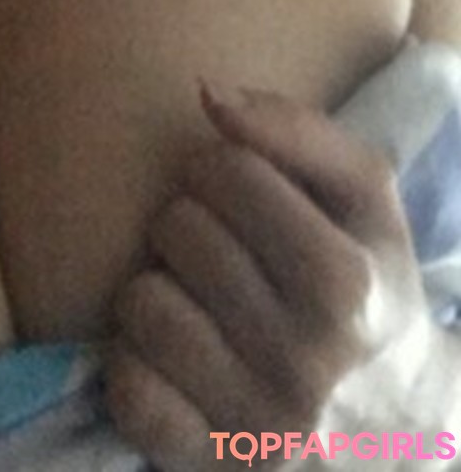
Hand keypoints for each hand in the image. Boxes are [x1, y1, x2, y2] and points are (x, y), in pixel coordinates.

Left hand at [102, 80, 431, 471]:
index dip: (222, 170)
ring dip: (161, 289)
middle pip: (176, 230)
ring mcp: (253, 423)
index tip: (241, 194)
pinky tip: (180, 359)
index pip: (225, 172)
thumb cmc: (373, 289)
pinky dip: (138, 364)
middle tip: (223, 250)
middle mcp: (303, 362)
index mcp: (347, 287)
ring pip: (140, 303)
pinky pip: (126, 387)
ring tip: (201, 300)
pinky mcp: (210, 465)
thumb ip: (297, 130)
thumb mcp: (368, 201)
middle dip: (191, 225)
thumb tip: (207, 91)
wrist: (400, 430)